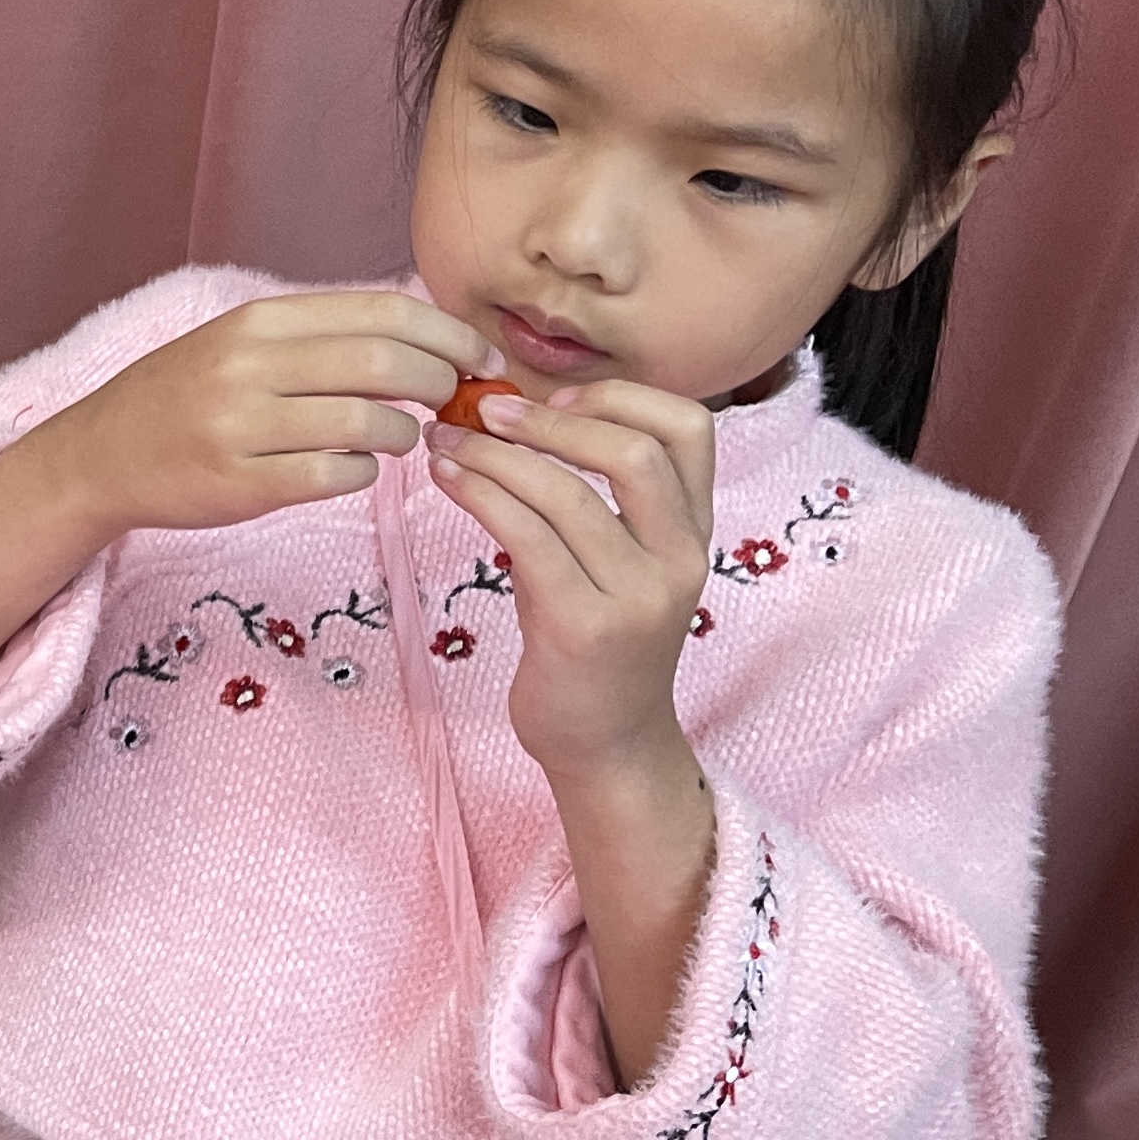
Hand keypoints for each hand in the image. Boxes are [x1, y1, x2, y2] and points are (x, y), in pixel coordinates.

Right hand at [51, 291, 496, 537]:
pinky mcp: (239, 483)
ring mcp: (242, 426)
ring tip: (398, 438)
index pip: (384, 311)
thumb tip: (425, 341)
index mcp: (260, 320)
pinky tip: (352, 469)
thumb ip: (321, 337)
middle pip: (386, 361)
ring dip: (404, 434)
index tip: (478, 359)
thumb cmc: (185, 396)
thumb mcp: (242, 343)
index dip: (449, 335)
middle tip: (453, 401)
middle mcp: (250, 364)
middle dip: (441, 383)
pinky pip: (335, 477)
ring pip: (368, 423)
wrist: (99, 454)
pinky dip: (363, 474)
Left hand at [427, 378, 715, 777]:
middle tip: (485, 410)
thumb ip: (586, 498)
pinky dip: (480, 493)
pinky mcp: (585, 626)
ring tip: (444, 440)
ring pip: (568, 493)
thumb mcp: (607, 560)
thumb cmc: (592, 642)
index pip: (690, 428)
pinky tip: (447, 478)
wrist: (603, 743)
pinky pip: (527, 536)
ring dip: (494, 454)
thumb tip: (509, 421)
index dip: (621, 396)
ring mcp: (638, 595)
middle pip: (635, 450)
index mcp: (694, 531)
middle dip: (551, 418)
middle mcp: (681, 559)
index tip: (555, 397)